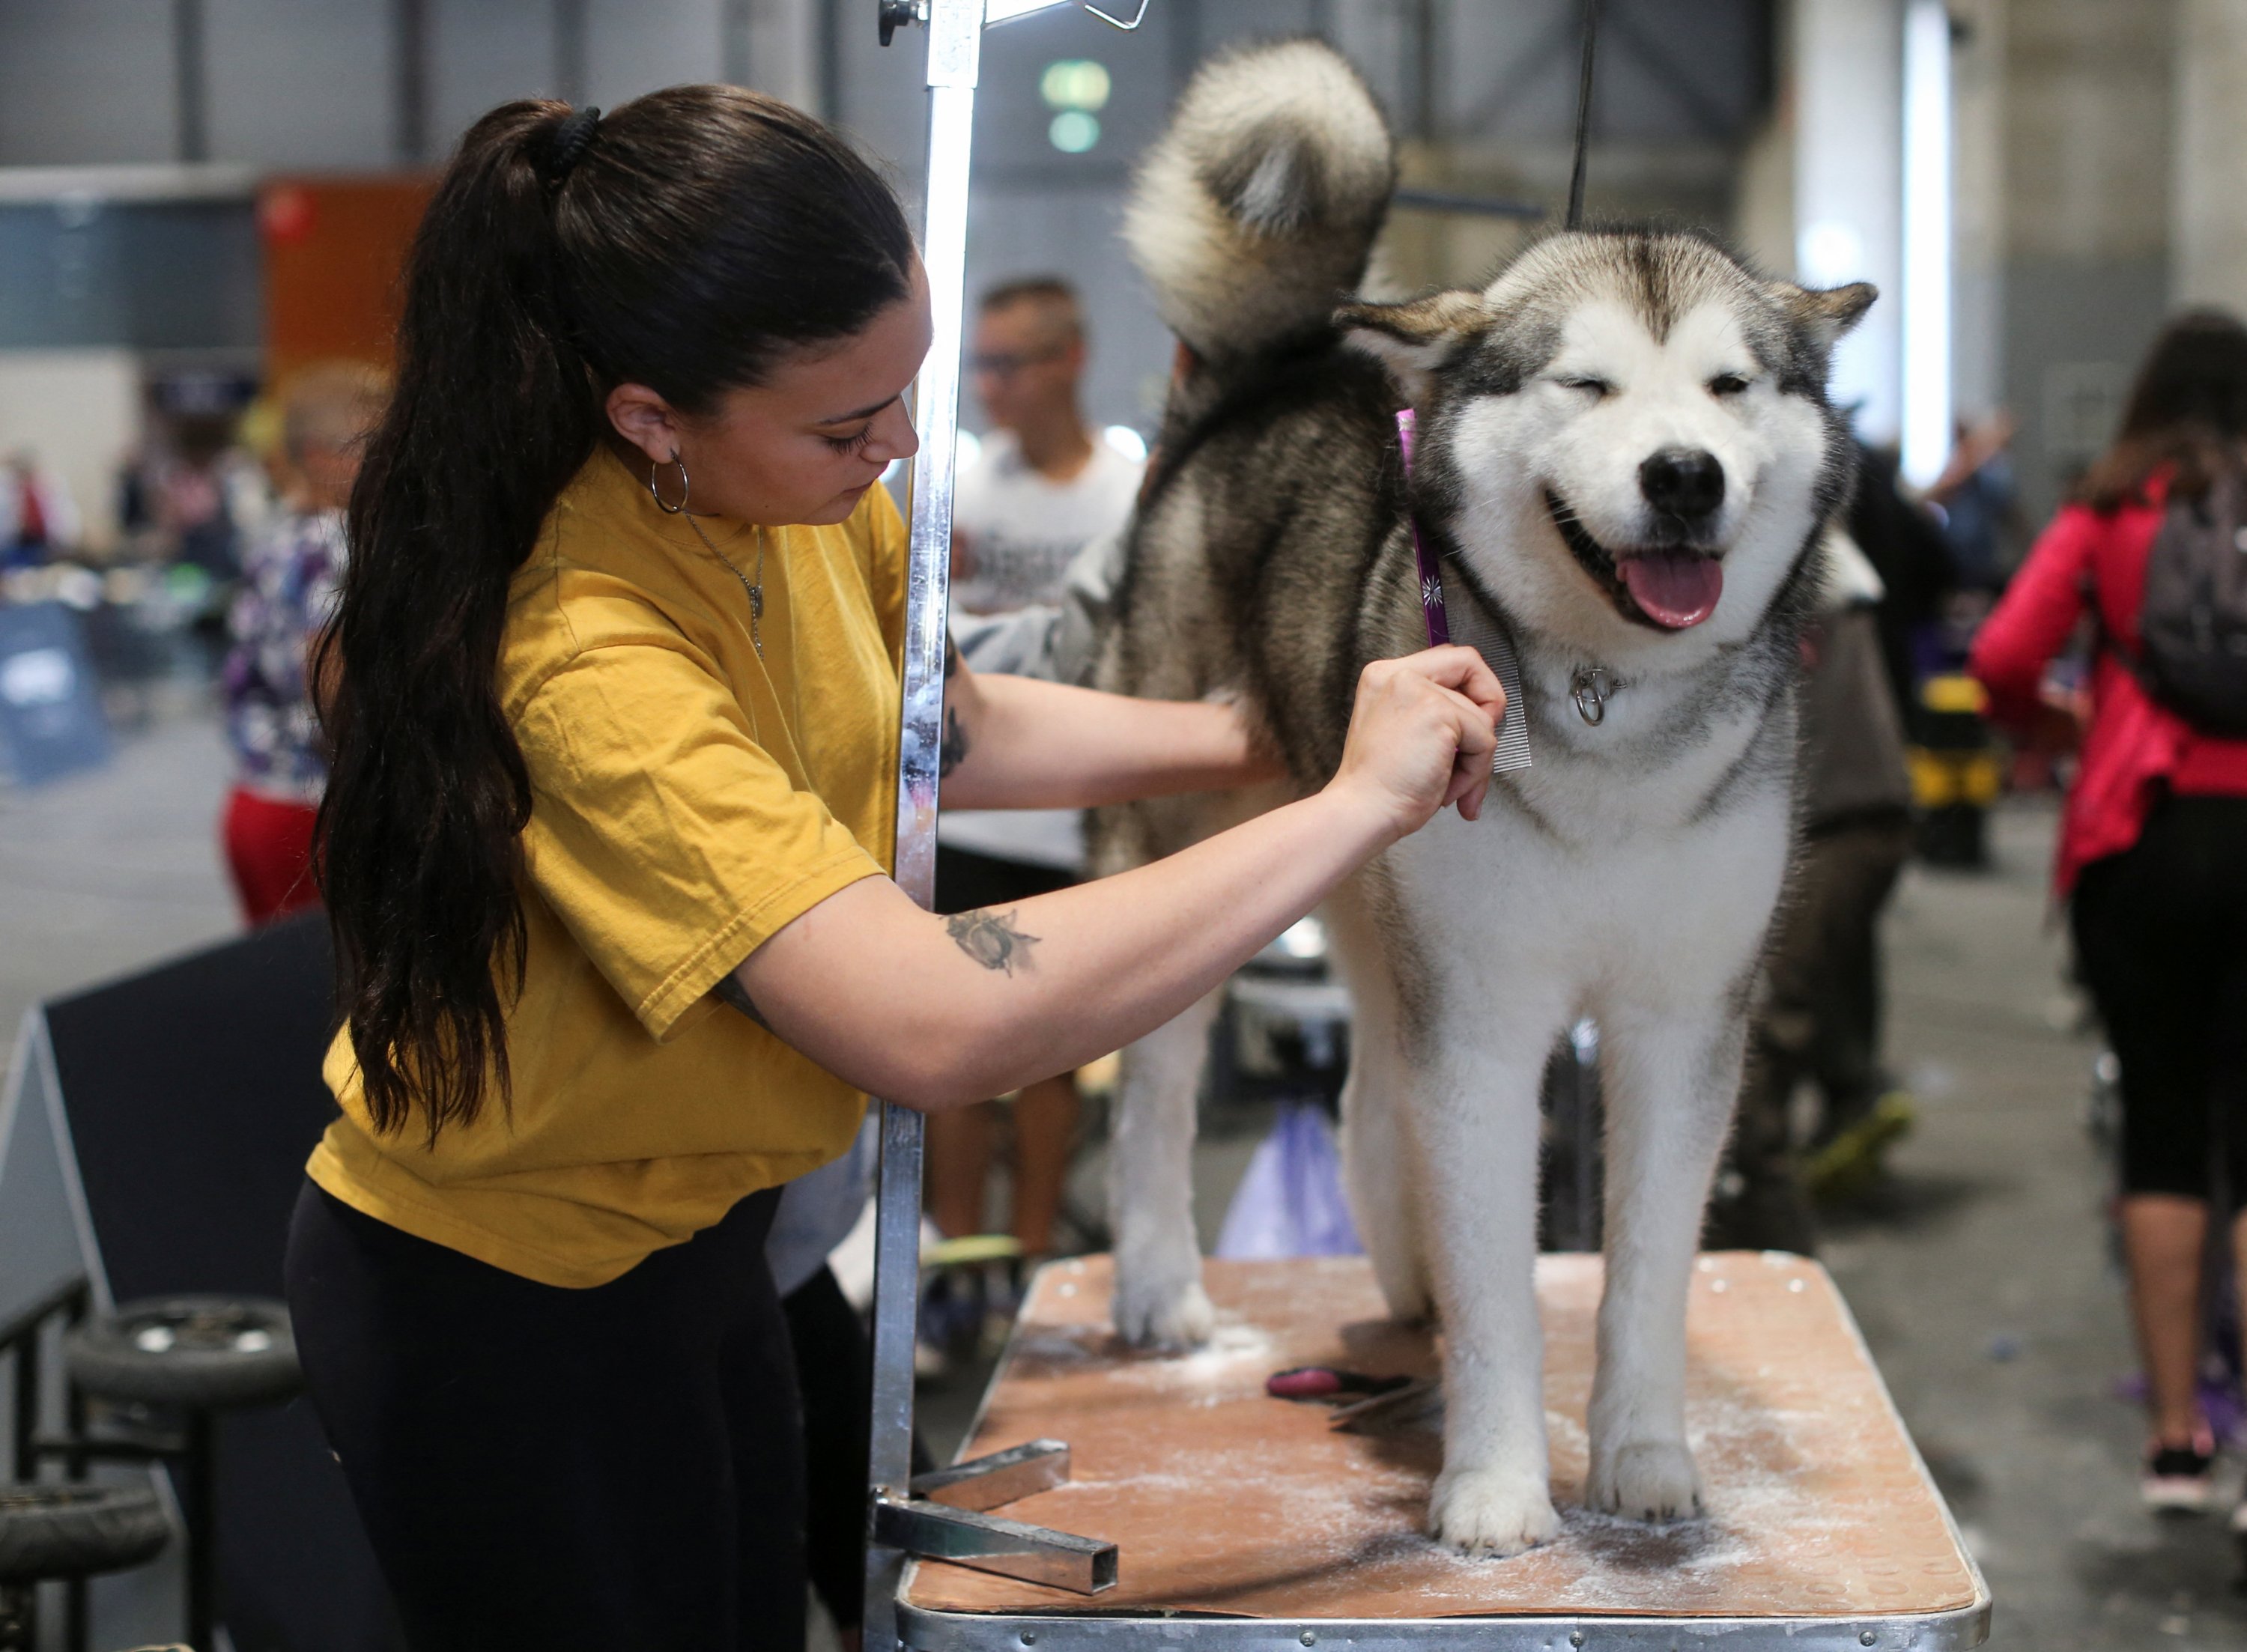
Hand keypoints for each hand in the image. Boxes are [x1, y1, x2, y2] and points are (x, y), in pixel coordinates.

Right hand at [1327, 648, 1503, 840]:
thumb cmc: (1380, 788)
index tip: (1472, 726)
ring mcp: (1418, 690)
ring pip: (1482, 717)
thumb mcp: (1404, 734)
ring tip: (1447, 787)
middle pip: (1471, 665)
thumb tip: (1485, 717)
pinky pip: (1485, 740)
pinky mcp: (1439, 711)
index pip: (1449, 659)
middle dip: (1487, 711)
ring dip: (1475, 762)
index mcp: (1384, 677)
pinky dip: (1475, 773)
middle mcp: (1398, 674)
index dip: (1473, 687)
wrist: (1363, 812)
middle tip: (1477, 749)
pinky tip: (1446, 789)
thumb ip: (1435, 712)